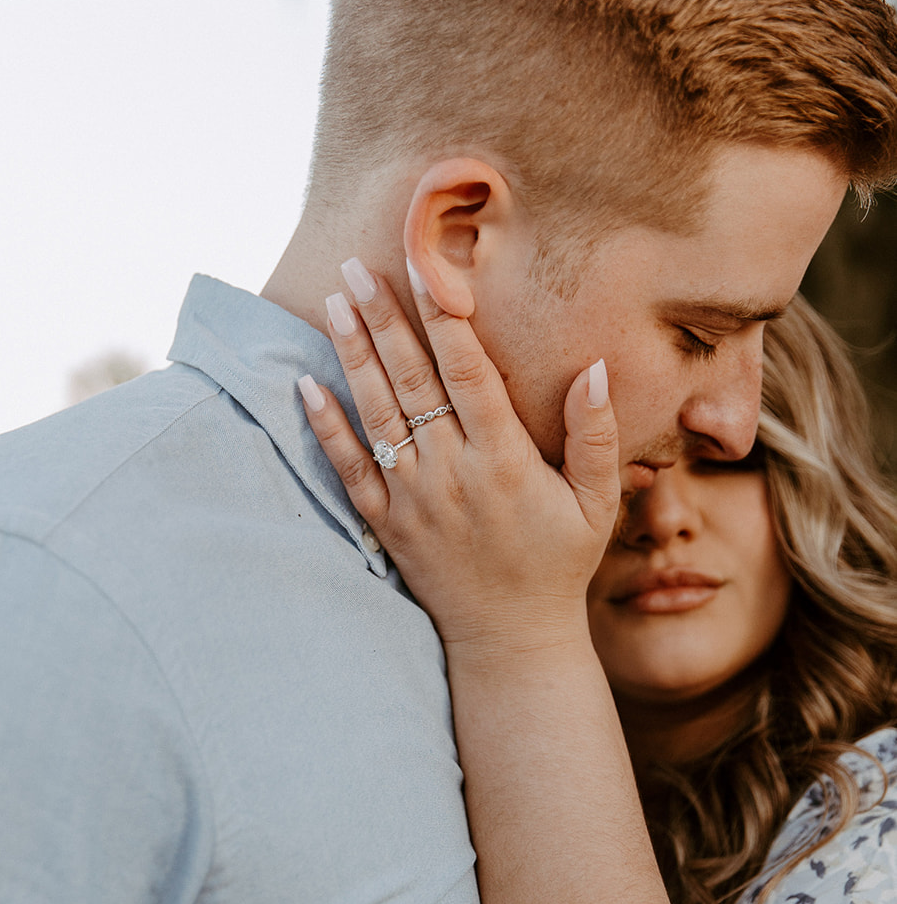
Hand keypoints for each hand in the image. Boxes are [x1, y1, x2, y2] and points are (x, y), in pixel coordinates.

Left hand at [299, 259, 620, 658]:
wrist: (510, 639)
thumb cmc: (558, 565)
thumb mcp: (597, 503)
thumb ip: (595, 435)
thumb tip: (595, 368)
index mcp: (504, 460)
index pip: (467, 371)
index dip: (442, 315)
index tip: (424, 265)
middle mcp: (451, 472)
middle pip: (410, 379)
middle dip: (382, 317)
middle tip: (356, 265)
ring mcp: (413, 498)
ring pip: (376, 412)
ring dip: (352, 353)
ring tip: (332, 301)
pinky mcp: (387, 524)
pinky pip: (349, 468)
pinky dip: (326, 426)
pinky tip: (306, 384)